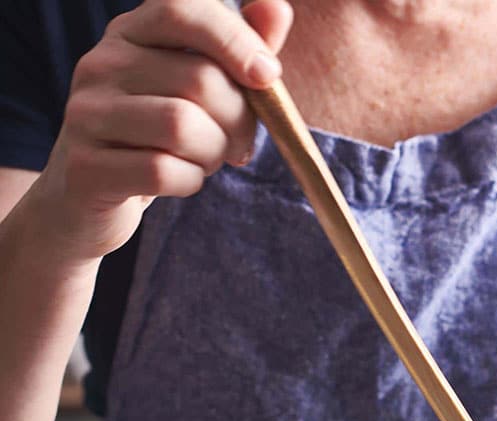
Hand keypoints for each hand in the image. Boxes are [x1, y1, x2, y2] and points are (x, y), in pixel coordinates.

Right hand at [31, 0, 293, 264]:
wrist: (93, 191)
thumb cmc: (163, 133)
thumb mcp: (204, 86)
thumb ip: (240, 48)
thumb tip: (276, 9)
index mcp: (132, 33)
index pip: (183, 8)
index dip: (235, 39)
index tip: (267, 76)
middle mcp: (101, 63)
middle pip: (200, 80)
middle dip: (239, 120)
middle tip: (238, 142)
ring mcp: (86, 113)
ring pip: (182, 127)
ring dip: (214, 153)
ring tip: (206, 159)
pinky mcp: (85, 165)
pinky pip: (162, 171)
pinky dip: (190, 182)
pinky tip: (183, 179)